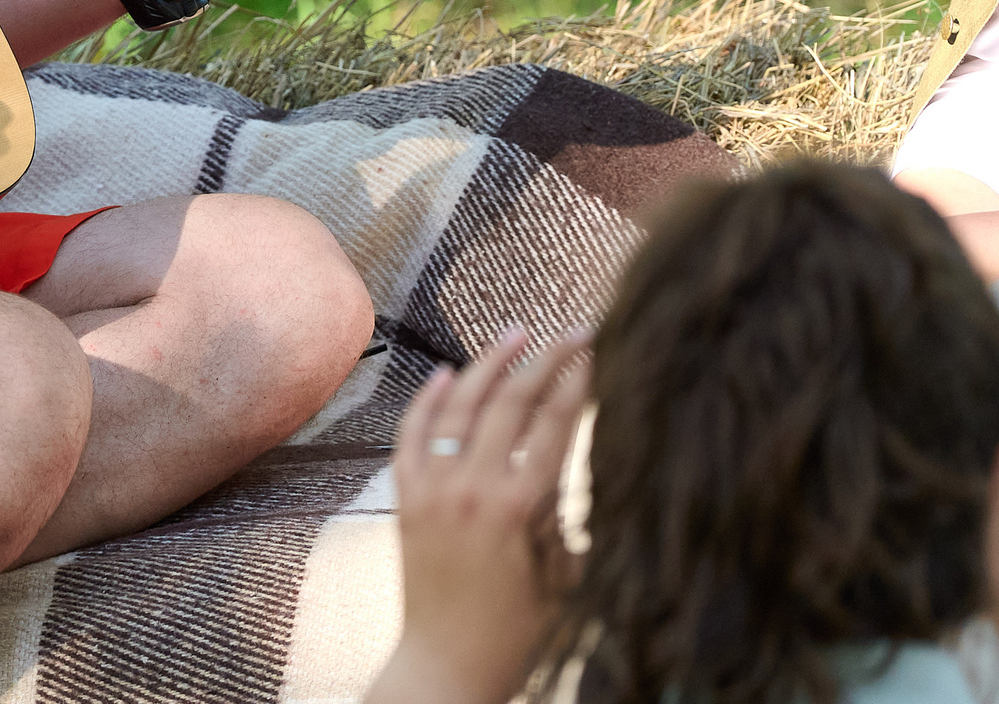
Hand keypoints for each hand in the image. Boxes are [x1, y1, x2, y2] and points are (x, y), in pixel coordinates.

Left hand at [367, 327, 591, 703]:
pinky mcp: (406, 501)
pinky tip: (446, 373)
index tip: (593, 350)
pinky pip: (412, 436)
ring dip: (488, 364)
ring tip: (514, 334)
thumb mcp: (560, 577)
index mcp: (517, 509)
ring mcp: (432, 490)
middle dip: (544, 359)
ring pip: (459, 407)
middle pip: (510, 403)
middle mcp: (471, 489)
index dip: (576, 382)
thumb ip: (560, 520)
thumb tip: (558, 474)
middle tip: (569, 331)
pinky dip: (428, 400)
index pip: (553, 426)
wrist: (446, 666)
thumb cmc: (515, 634)